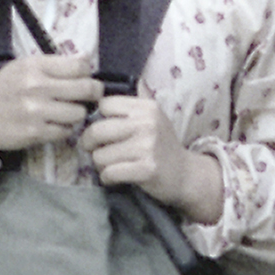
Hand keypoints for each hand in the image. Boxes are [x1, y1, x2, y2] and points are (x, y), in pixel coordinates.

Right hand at [0, 46, 99, 155]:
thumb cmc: (4, 89)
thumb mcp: (24, 66)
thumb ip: (54, 64)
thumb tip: (87, 60)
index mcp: (35, 66)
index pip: (80, 66)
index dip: (87, 72)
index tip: (84, 77)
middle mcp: (37, 87)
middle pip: (86, 89)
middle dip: (93, 93)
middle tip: (91, 95)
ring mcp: (36, 112)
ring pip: (79, 113)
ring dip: (77, 113)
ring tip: (66, 111)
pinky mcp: (35, 133)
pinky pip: (66, 131)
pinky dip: (64, 129)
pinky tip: (54, 123)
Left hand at [78, 93, 222, 223]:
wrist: (185, 175)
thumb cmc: (161, 145)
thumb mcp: (152, 118)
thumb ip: (128, 108)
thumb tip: (96, 96)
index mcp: (147, 107)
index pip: (104, 105)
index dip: (98, 118)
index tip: (101, 130)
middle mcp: (147, 124)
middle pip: (97, 130)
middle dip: (89, 143)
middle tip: (94, 150)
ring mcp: (147, 147)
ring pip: (100, 155)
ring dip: (99, 164)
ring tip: (110, 165)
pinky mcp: (146, 169)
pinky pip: (109, 173)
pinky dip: (107, 178)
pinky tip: (114, 177)